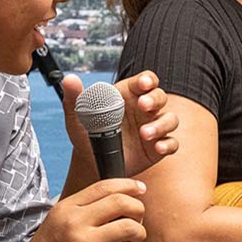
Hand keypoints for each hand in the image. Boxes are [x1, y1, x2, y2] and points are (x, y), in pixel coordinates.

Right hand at [21, 178, 146, 241]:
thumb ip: (81, 209)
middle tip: (137, 221)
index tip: (140, 189)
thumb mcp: (57, 220)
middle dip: (138, 210)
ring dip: (140, 234)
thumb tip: (114, 201)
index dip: (128, 185)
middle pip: (121, 202)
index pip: (104, 186)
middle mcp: (76, 221)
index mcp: (67, 207)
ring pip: (129, 228)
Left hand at [61, 71, 178, 176]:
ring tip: (145, 134)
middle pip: (160, 96)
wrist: (92, 162)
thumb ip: (75, 97)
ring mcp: (153, 127)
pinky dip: (168, 144)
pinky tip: (158, 148)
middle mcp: (144, 109)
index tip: (144, 83)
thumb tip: (69, 79)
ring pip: (170, 119)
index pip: (144, 81)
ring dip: (161, 124)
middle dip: (155, 99)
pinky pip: (171, 143)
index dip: (147, 80)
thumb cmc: (87, 133)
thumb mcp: (79, 116)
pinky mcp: (158, 147)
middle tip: (144, 106)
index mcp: (128, 95)